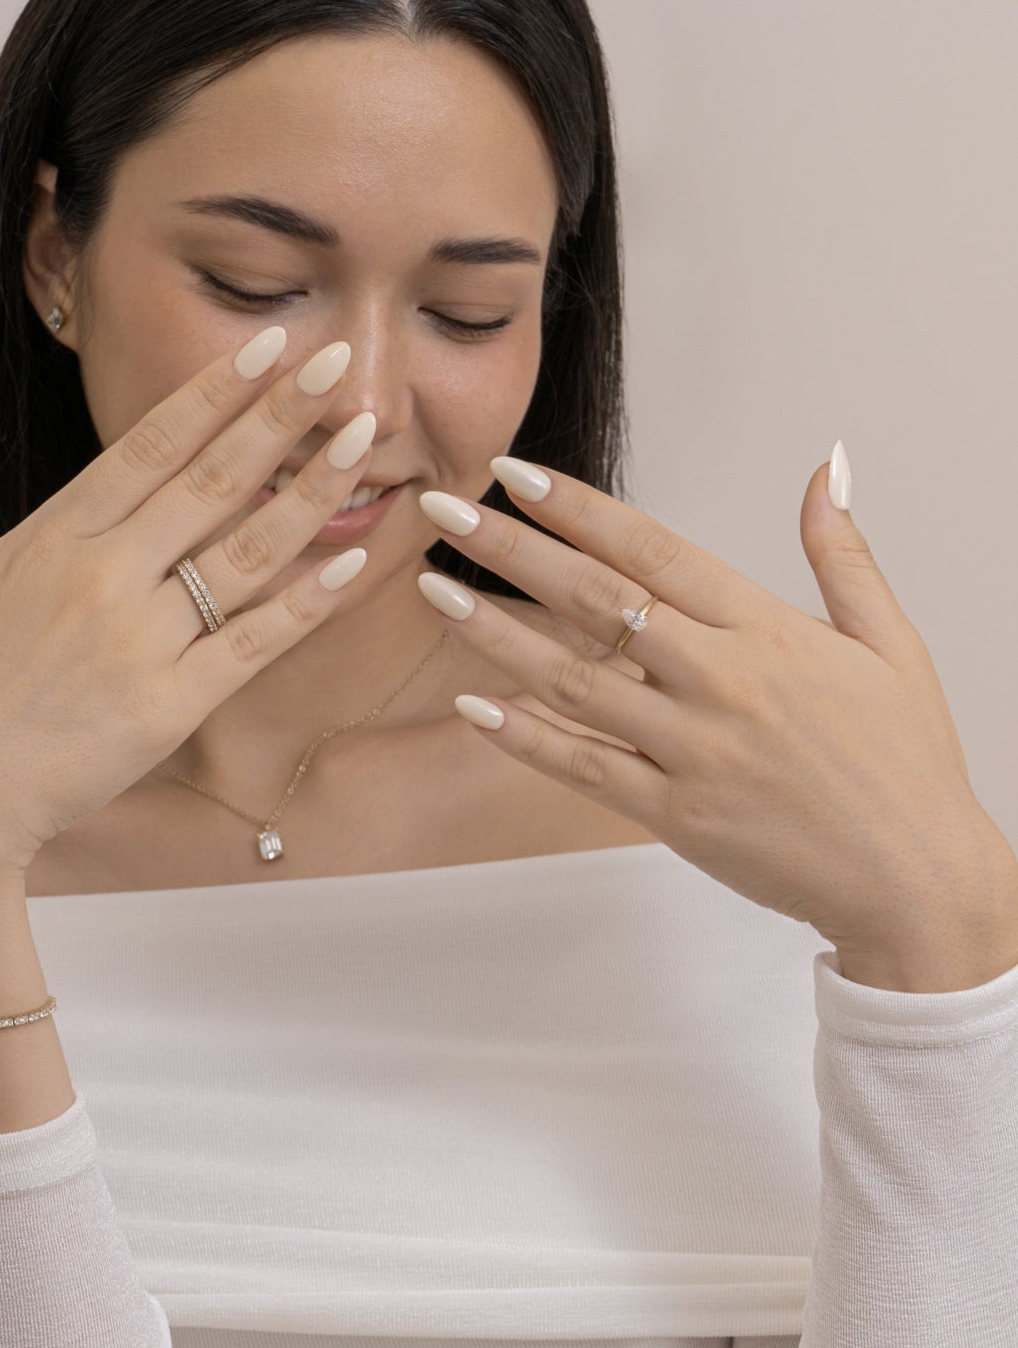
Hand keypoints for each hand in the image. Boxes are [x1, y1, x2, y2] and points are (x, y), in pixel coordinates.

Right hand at [0, 329, 377, 875]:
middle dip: (283, 415)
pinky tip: (352, 562)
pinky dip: (304, 603)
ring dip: (311, 492)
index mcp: (49, 538)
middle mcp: (102, 578)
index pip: (148, 444)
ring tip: (367, 440)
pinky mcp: (168, 707)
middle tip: (344, 359)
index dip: (215, 392)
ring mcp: (139, 642)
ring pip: (244, 553)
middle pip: (211, 479)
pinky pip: (252, 643)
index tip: (271, 346)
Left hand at [416, 451, 1017, 980]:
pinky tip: (472, 704)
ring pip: (572, 683)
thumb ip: (843, 554)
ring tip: (433, 594)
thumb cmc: (905, 760)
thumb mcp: (892, 643)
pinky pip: (583, 769)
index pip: (653, 549)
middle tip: (441, 512)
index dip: (578, 508)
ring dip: (494, 635)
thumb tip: (826, 467)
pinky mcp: (675, 815)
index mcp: (767, 631)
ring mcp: (693, 751)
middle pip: (595, 602)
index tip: (516, 474)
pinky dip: (525, 738)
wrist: (915, 879)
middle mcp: (722, 683)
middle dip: (510, 550)